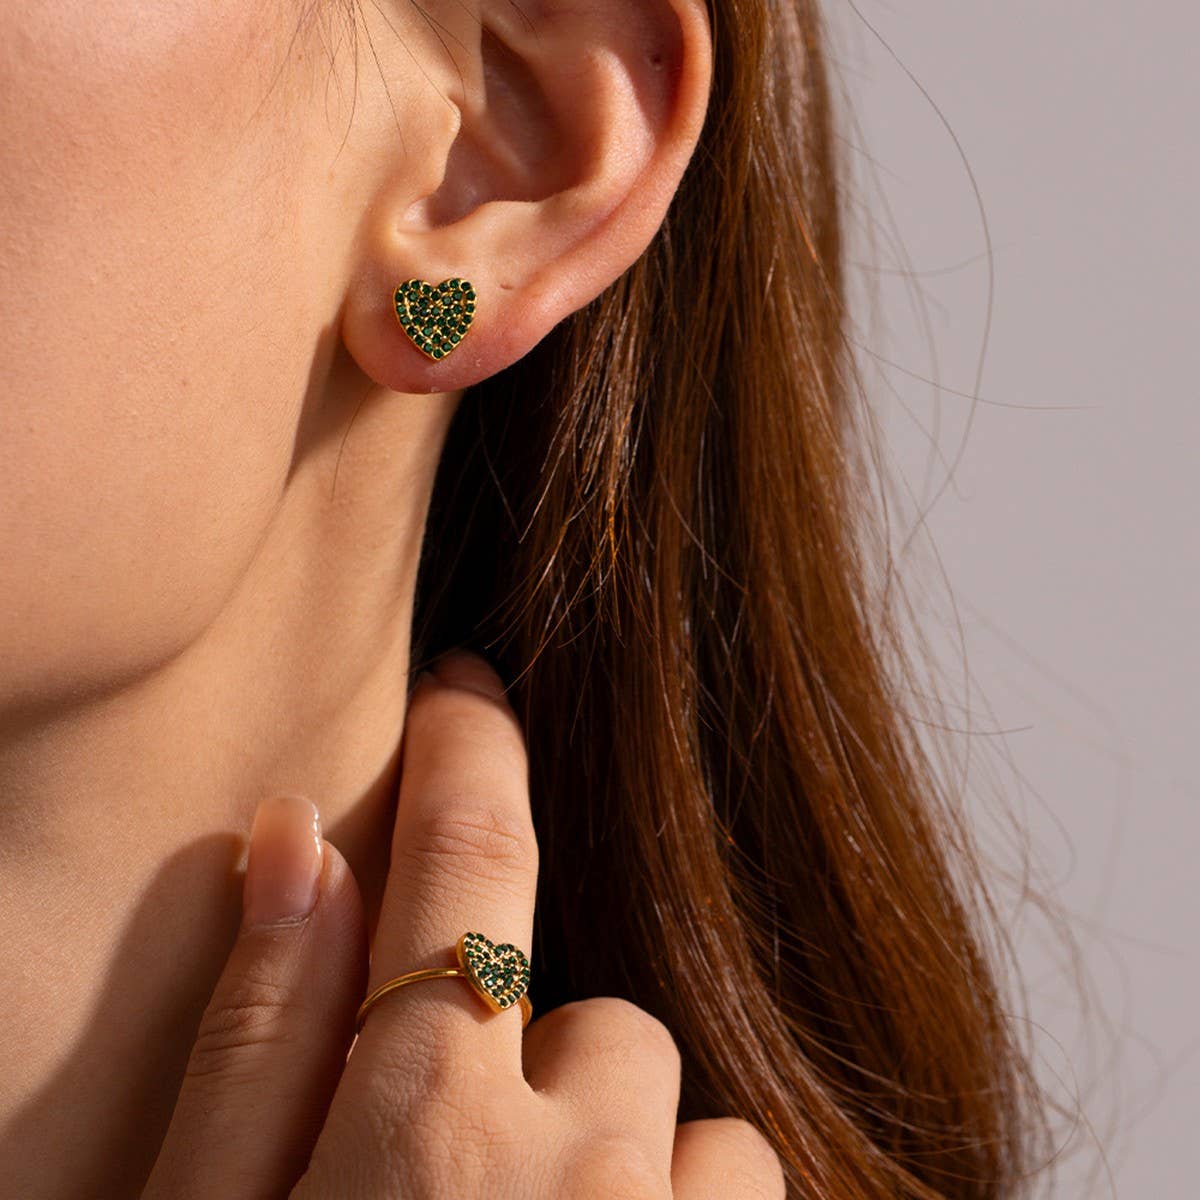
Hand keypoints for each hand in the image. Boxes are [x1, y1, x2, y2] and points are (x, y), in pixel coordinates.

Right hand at [142, 649, 785, 1197]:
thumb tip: (298, 843)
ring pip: (696, 1118)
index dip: (469, 753)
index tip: (470, 688)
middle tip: (451, 1176)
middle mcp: (582, 1176)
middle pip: (602, 1022)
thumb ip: (255, 1044)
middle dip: (535, 1065)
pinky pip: (747, 1190)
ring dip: (625, 1152)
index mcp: (425, 1134)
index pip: (468, 861)